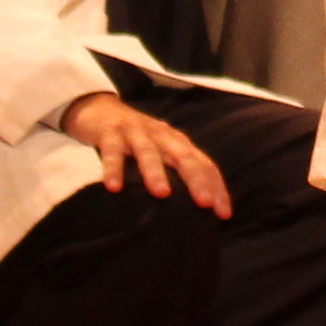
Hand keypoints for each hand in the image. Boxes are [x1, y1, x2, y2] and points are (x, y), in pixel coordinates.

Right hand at [60, 89, 233, 216]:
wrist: (101, 109)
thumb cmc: (137, 141)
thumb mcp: (160, 154)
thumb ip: (175, 176)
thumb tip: (191, 216)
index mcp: (178, 143)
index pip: (205, 164)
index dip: (216, 187)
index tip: (224, 214)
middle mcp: (162, 136)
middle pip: (184, 156)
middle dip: (196, 179)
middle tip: (205, 203)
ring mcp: (136, 132)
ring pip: (149, 151)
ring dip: (156, 172)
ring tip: (162, 194)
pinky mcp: (110, 133)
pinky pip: (112, 151)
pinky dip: (113, 167)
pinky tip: (113, 188)